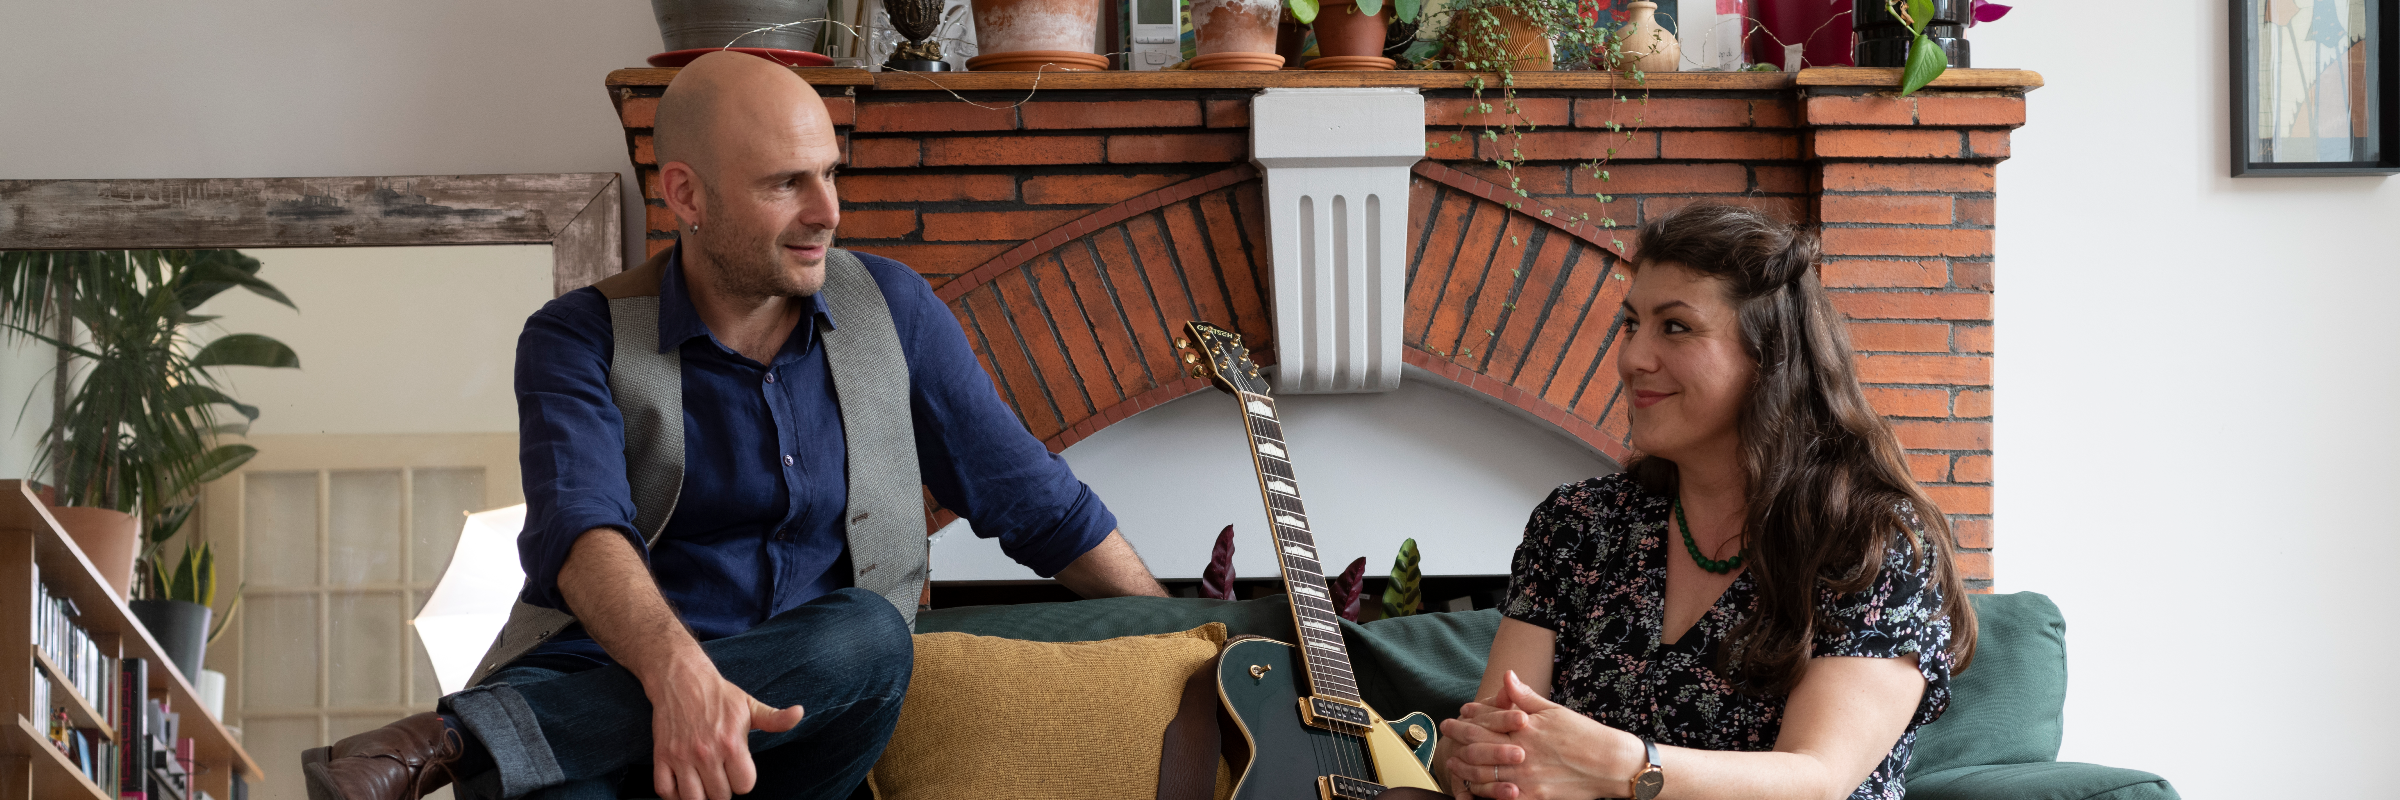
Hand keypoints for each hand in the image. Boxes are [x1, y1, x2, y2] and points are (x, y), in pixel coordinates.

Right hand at [645, 655, 805, 799]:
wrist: (681, 678)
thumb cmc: (718, 694)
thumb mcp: (750, 705)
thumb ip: (775, 718)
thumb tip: (799, 713)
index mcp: (732, 743)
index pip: (744, 786)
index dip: (743, 781)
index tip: (738, 771)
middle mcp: (706, 753)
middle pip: (720, 796)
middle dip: (723, 789)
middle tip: (721, 775)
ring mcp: (682, 756)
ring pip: (693, 799)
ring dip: (700, 796)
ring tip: (704, 784)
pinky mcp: (662, 756)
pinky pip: (665, 790)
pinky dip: (673, 794)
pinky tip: (683, 786)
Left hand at [1444, 671, 1640, 799]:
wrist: (1610, 765)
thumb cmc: (1584, 735)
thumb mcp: (1554, 710)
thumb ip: (1526, 697)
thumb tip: (1507, 676)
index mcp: (1526, 728)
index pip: (1488, 719)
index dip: (1470, 714)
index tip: (1460, 711)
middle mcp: (1521, 752)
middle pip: (1478, 745)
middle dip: (1458, 736)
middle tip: (1447, 730)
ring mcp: (1525, 776)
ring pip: (1483, 772)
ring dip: (1465, 766)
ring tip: (1454, 760)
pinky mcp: (1532, 796)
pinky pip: (1499, 795)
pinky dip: (1483, 791)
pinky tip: (1474, 787)